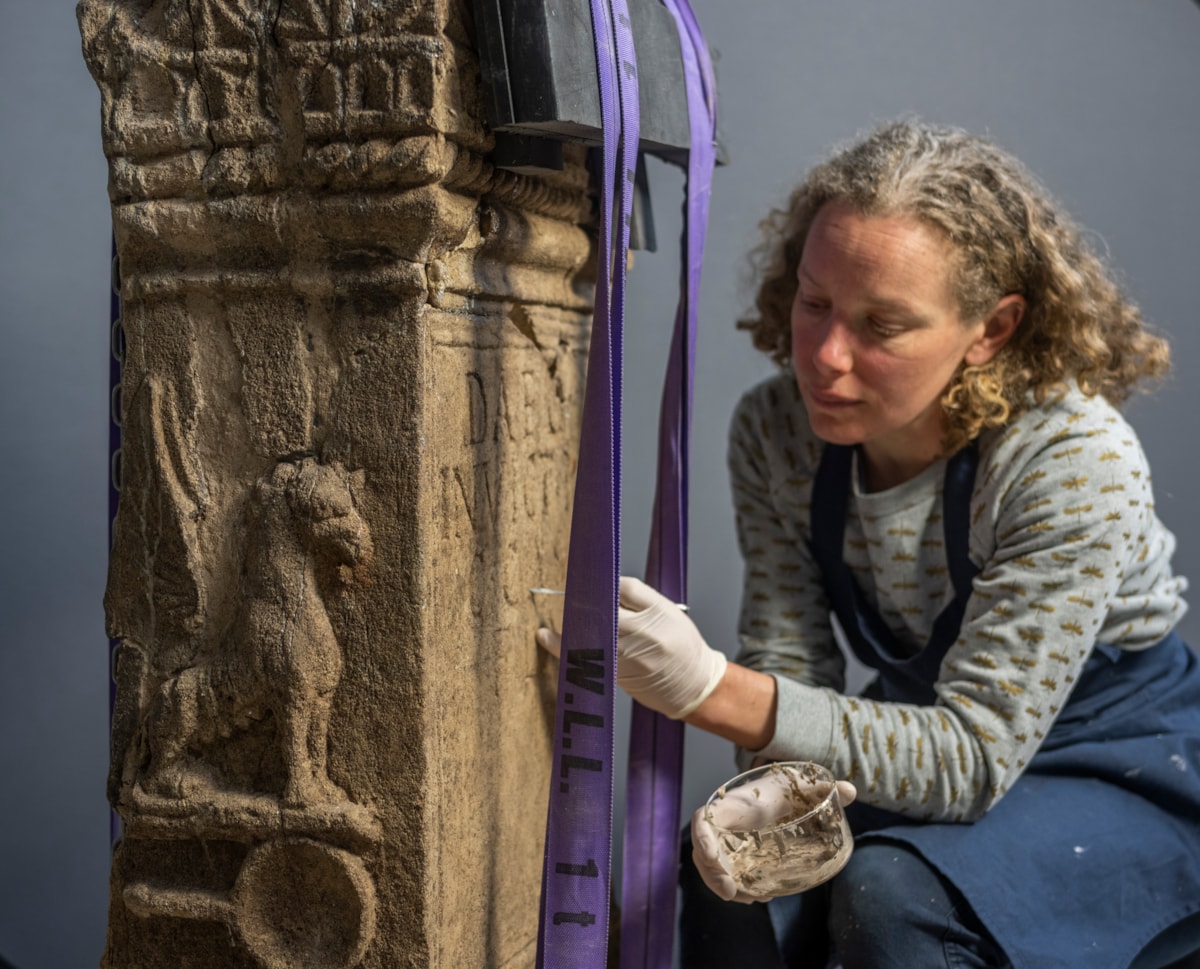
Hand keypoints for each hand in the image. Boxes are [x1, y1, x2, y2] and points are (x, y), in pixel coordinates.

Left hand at [534, 575, 726, 719]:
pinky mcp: (618, 676)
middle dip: (580, 603)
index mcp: (656, 614)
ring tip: (547, 625)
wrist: (695, 686)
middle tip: (564, 596)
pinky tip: (549, 639)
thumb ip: (638, 598)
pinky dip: (566, 648)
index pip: (622, 588)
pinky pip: (587, 659)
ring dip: (567, 626)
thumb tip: (606, 586)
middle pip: (601, 611)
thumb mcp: (669, 612)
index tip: (587, 580)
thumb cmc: (684, 647)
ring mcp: (628, 657)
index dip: (602, 583)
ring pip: (589, 636)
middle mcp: (640, 635)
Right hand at [690, 775, 856, 903]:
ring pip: (712, 867)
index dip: (701, 837)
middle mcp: (724, 824)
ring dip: (722, 885)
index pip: (704, 819)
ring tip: (748, 898)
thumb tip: (851, 791)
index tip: (712, 856)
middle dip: (711, 874)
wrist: (778, 792)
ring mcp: (728, 842)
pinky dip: (737, 887)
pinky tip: (756, 896)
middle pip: (702, 851)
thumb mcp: (801, 784)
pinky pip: (726, 872)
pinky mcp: (736, 855)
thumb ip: (823, 787)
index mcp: (733, 806)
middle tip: (731, 891)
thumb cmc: (784, 786)